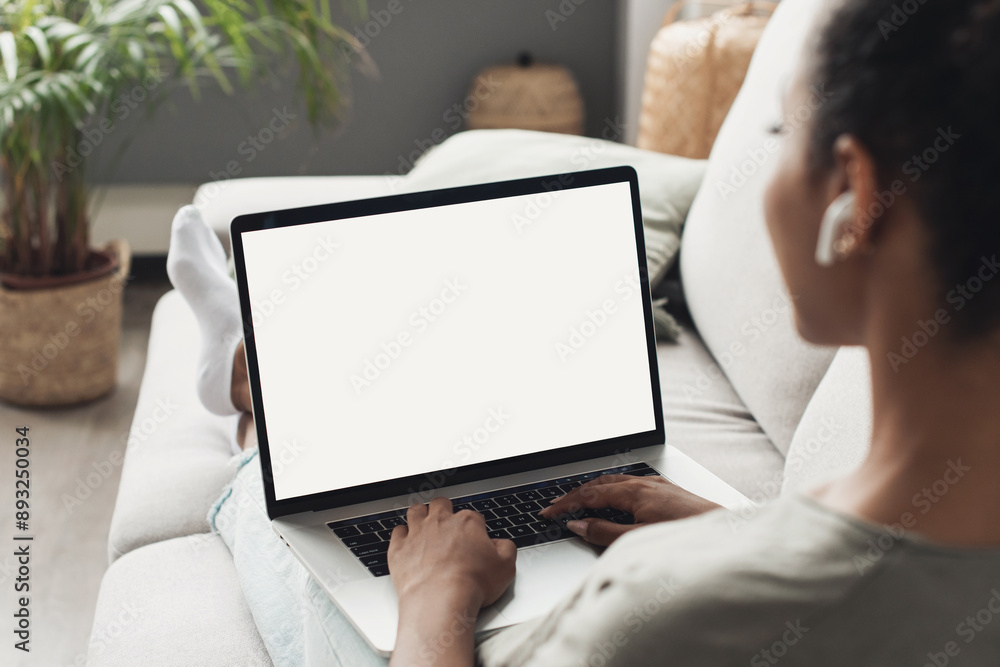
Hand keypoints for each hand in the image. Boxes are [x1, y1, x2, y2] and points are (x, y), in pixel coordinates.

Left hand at [388, 497, 516, 607]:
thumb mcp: (505, 567)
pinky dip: (401, 535)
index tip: (474, 539)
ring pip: (416, 511)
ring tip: (424, 524)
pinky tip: (406, 542)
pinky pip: (397, 531)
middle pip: (440, 504)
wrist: (440, 599)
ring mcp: (417, 533)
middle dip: (444, 511)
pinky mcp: (399, 548)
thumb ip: (506, 549)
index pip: (472, 516)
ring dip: (420, 515)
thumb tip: (502, 544)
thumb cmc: (471, 584)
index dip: (474, 528)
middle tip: (447, 524)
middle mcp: (440, 522)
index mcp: (467, 523)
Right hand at [539, 474, 720, 545]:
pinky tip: (616, 500)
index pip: (589, 495)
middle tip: (557, 506)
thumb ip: (605, 532)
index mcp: (634, 492)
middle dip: (575, 494)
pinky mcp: (668, 492)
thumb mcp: (638, 539)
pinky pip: (631, 485)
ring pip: (616, 483)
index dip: (566, 504)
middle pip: (600, 484)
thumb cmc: (688, 536)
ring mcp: (657, 486)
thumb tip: (578, 525)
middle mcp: (645, 484)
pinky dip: (613, 491)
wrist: (726, 536)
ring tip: (579, 501)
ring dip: (594, 491)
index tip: (548, 512)